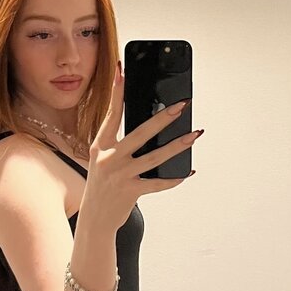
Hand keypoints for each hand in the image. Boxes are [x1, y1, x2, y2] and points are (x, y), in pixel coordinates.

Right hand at [82, 66, 198, 231]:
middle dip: (163, 117)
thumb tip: (152, 127)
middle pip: (141, 133)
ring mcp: (120, 175)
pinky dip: (174, 178)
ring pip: (155, 156)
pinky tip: (187, 171)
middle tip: (181, 105)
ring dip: (178, 145)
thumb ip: (121, 144)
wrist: (95, 219)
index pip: (111, 113)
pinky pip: (158, 183)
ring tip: (195, 134)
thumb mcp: (105, 159)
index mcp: (101, 145)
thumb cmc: (103, 185)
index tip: (122, 71)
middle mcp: (109, 158)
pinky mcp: (131, 191)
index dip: (116, 92)